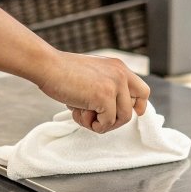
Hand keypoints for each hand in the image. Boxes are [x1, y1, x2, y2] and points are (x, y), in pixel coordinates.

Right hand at [33, 52, 150, 132]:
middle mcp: (121, 74)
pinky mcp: (104, 96)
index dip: (138, 106)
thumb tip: (111, 110)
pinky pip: (107, 122)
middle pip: (133, 109)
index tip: (133, 114)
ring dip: (102, 124)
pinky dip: (93, 125)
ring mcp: (114, 85)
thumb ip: (105, 87)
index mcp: (119, 67)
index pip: (142, 91)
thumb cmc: (62, 72)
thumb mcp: (92, 75)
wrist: (48, 66)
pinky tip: (79, 115)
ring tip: (83, 116)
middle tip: (96, 120)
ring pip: (122, 119)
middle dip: (116, 120)